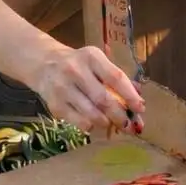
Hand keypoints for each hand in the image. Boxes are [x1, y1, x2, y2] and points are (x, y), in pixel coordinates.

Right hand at [31, 44, 145, 136]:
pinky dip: (90, 126)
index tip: (141, 108)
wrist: (44, 64)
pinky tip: (96, 124)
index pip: (115, 77)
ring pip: (91, 113)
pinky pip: (77, 121)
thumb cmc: (79, 63)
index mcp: (92, 57)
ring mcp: (63, 89)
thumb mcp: (97, 61)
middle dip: (120, 115)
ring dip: (106, 123)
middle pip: (103, 99)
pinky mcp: (55, 105)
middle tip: (130, 126)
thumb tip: (138, 96)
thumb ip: (116, 76)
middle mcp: (76, 71)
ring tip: (115, 126)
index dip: (130, 95)